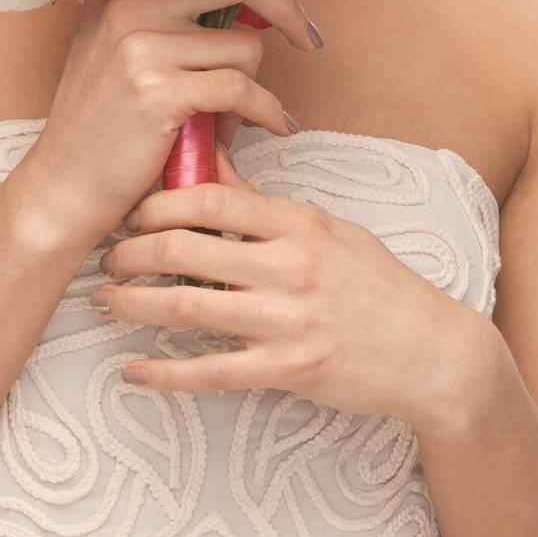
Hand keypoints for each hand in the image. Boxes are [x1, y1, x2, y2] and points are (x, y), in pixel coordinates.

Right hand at [10, 0, 322, 252]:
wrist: (64, 186)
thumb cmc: (105, 121)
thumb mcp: (117, 45)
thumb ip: (167, 12)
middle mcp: (124, 3)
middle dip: (286, 11)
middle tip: (309, 37)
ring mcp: (139, 45)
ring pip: (245, 47)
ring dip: (254, 88)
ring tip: (231, 118)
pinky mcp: (158, 91)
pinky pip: (242, 90)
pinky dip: (266, 112)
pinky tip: (272, 127)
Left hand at [91, 145, 500, 433]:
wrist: (432, 351)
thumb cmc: (376, 285)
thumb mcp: (326, 230)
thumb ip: (263, 207)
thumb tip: (206, 162)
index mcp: (299, 222)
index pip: (212, 196)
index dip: (157, 202)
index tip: (131, 210)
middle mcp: (291, 266)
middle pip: (187, 248)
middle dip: (132, 252)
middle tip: (106, 258)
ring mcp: (289, 320)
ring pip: (189, 308)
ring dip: (135, 305)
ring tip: (105, 302)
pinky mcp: (289, 369)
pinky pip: (212, 373)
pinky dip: (165, 374)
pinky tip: (133, 372)